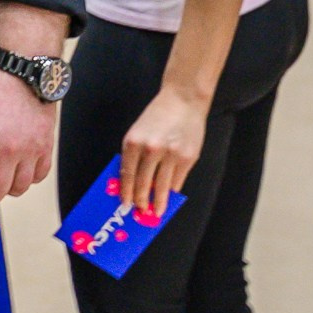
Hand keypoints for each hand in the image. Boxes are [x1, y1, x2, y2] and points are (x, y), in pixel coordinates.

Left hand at [0, 66, 53, 204]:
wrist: (22, 71)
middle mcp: (9, 150)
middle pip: (0, 190)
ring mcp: (30, 149)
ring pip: (20, 187)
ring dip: (10, 189)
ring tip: (3, 182)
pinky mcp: (46, 145)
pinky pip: (39, 175)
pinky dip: (30, 178)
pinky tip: (21, 171)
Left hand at [119, 85, 206, 217]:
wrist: (183, 101)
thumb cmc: (158, 116)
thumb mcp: (138, 131)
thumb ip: (134, 154)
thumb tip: (131, 180)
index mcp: (133, 142)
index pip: (126, 174)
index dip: (126, 191)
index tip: (125, 203)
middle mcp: (150, 149)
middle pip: (142, 183)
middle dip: (140, 199)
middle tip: (140, 210)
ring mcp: (170, 155)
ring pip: (161, 186)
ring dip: (158, 202)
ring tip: (156, 211)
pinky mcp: (187, 158)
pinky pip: (177, 181)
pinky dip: (172, 191)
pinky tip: (169, 197)